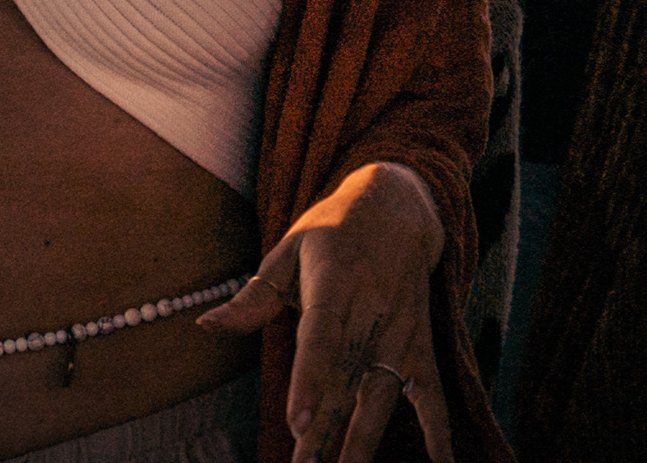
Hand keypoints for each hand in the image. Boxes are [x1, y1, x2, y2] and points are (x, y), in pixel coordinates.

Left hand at [200, 159, 452, 462]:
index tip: (298, 424)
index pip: (321, 340)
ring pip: (381, 398)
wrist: (400, 207)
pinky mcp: (420, 346)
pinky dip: (439, 431)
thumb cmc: (333, 231)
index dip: (310, 382)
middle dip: (325, 433)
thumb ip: (253, 297)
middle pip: (346, 382)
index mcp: (336, 287)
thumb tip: (207, 326)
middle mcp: (373, 314)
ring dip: (362, 444)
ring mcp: (401, 334)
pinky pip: (431, 394)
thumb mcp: (289, 249)